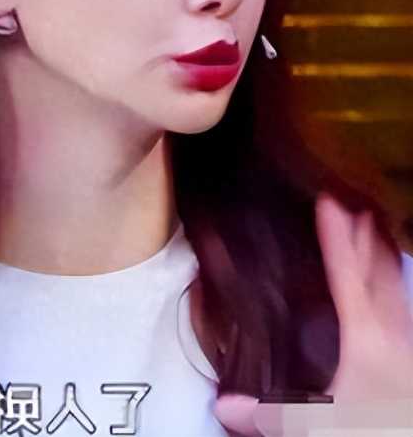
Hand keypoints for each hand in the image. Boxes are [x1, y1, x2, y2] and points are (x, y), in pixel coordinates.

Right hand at [214, 192, 412, 435]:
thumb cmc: (370, 427)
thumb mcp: (314, 423)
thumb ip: (267, 414)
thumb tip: (222, 404)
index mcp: (365, 338)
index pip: (347, 275)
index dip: (337, 237)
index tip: (330, 203)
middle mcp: (392, 334)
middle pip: (380, 274)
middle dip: (367, 240)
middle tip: (357, 208)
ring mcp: (407, 345)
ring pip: (397, 290)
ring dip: (384, 261)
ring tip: (377, 235)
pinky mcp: (411, 360)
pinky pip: (403, 310)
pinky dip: (392, 288)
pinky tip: (387, 295)